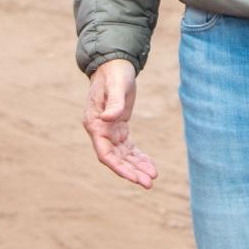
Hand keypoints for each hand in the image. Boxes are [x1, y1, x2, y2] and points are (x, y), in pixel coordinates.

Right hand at [83, 59, 156, 188]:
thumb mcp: (116, 85)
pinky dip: (139, 157)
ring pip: (123, 156)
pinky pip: (128, 149)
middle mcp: (100, 131)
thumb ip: (114, 102)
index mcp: (94, 123)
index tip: (134, 178)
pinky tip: (150, 165)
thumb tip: (109, 118)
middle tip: (149, 183)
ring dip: (137, 167)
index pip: (105, 153)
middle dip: (131, 172)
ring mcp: (109, 131)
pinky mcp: (119, 129)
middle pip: (115, 159)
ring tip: (153, 176)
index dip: (119, 168)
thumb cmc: (114, 73)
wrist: (114, 65)